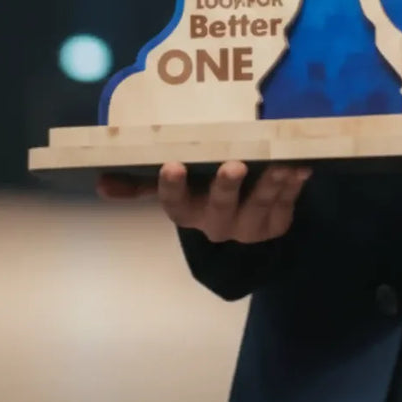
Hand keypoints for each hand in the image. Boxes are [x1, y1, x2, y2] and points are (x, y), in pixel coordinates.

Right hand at [97, 161, 310, 242]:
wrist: (245, 239)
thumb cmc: (205, 198)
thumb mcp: (179, 194)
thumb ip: (140, 186)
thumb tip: (99, 183)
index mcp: (190, 212)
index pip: (176, 204)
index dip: (172, 188)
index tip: (171, 165)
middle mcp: (218, 222)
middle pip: (222, 205)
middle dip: (227, 186)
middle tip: (234, 164)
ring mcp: (251, 225)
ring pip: (261, 202)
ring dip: (272, 182)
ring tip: (281, 162)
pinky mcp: (279, 221)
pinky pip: (289, 203)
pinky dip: (296, 185)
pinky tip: (302, 167)